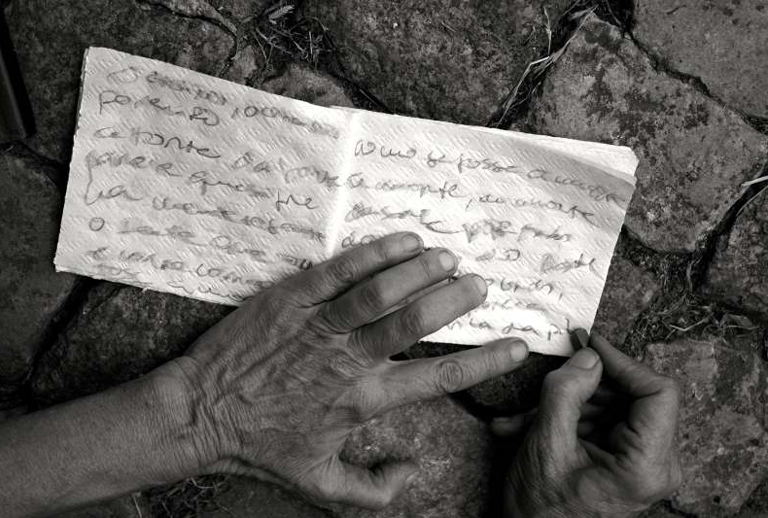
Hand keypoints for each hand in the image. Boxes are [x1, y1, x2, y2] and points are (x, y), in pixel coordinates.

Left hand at [155, 232, 528, 509]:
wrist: (201, 413)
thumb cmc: (262, 445)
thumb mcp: (320, 483)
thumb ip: (374, 491)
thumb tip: (415, 473)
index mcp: (363, 400)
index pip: (437, 380)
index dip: (482, 363)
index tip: (515, 345)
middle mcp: (348, 360)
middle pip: (413, 324)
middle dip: (454, 301)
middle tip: (479, 283)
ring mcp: (319, 325)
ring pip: (380, 292)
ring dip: (420, 271)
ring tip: (448, 257)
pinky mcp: (292, 298)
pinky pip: (339, 270)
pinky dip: (374, 254)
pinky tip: (402, 241)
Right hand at [494, 331, 681, 516]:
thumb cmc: (541, 511)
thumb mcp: (546, 445)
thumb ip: (566, 393)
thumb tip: (588, 356)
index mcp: (646, 466)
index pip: (659, 393)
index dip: (624, 362)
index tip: (590, 345)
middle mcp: (654, 465)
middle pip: (631, 397)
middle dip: (581, 388)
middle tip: (547, 384)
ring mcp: (640, 462)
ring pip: (610, 406)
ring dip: (565, 405)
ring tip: (525, 418)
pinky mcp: (624, 460)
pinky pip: (600, 422)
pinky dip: (566, 419)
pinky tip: (528, 426)